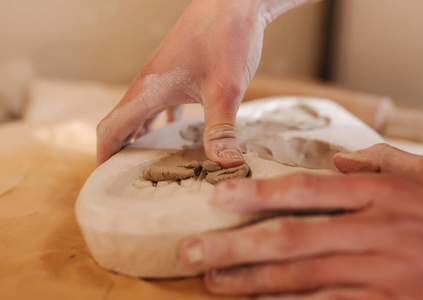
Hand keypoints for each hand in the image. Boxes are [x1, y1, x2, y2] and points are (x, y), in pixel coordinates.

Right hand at [96, 0, 265, 165]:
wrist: (234, 0)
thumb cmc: (226, 37)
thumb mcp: (225, 90)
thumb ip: (222, 130)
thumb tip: (226, 166)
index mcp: (148, 90)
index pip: (111, 130)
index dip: (103, 157)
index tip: (103, 182)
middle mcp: (148, 84)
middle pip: (120, 124)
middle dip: (118, 153)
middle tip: (125, 181)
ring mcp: (161, 77)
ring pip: (140, 114)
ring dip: (139, 138)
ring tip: (146, 163)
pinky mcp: (177, 73)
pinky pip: (160, 104)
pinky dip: (161, 123)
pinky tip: (176, 134)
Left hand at [179, 144, 422, 298]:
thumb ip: (382, 163)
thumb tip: (341, 161)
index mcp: (381, 194)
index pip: (305, 191)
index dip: (257, 195)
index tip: (217, 199)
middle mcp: (377, 233)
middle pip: (291, 239)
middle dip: (236, 246)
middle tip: (193, 250)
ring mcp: (386, 275)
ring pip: (304, 281)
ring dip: (253, 284)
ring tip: (214, 282)